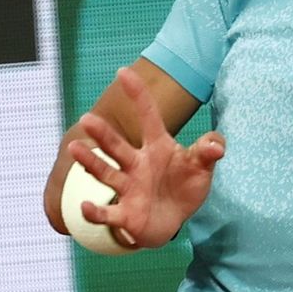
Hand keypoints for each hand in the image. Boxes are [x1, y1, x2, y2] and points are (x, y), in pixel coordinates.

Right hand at [67, 67, 224, 250]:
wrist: (172, 219)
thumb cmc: (184, 186)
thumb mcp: (200, 167)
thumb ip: (207, 152)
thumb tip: (217, 145)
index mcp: (156, 146)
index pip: (148, 116)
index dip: (138, 95)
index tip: (123, 72)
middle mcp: (136, 164)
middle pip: (117, 146)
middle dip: (103, 134)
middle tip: (87, 119)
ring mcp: (128, 188)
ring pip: (106, 173)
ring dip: (91, 163)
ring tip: (75, 149)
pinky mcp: (125, 215)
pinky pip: (108, 214)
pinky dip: (95, 212)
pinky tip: (85, 208)